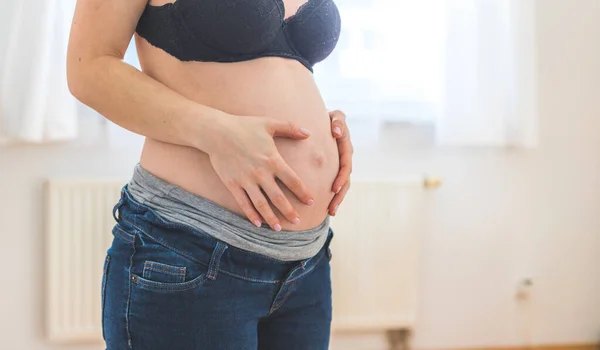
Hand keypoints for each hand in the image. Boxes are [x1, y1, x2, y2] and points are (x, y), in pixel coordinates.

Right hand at [206, 115, 313, 230]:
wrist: (215, 132)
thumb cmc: (244, 125)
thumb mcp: (269, 123)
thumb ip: (290, 128)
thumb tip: (309, 133)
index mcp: (272, 160)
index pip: (293, 180)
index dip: (303, 192)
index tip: (311, 202)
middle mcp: (260, 173)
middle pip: (279, 197)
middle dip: (289, 211)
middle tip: (298, 222)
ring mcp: (246, 180)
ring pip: (261, 204)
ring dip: (271, 218)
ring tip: (278, 229)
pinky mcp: (232, 184)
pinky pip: (243, 203)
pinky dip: (251, 214)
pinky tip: (258, 223)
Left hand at [328, 110, 352, 215]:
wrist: (324, 121)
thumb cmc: (329, 117)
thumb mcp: (335, 116)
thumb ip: (338, 121)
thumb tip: (337, 132)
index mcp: (346, 147)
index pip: (346, 165)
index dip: (341, 178)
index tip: (334, 189)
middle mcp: (345, 158)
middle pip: (346, 180)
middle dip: (340, 195)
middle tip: (332, 208)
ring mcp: (341, 165)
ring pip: (343, 185)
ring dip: (338, 200)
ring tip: (331, 212)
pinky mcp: (335, 169)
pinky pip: (336, 185)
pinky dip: (333, 196)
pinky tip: (327, 209)